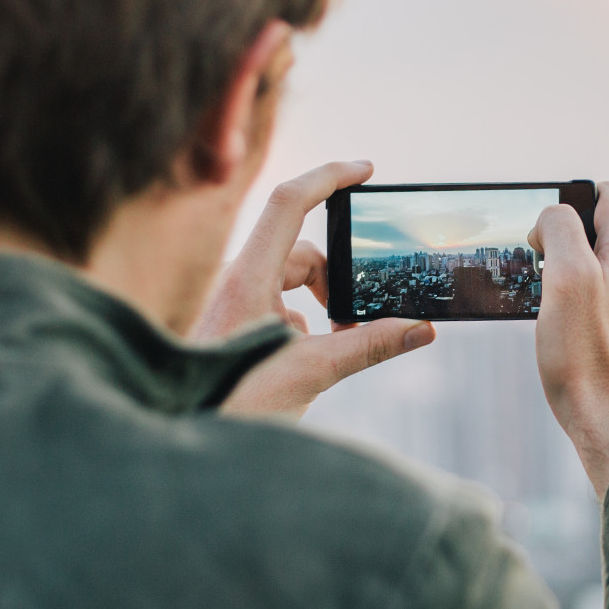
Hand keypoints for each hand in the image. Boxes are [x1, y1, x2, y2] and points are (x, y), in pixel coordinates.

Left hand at [197, 159, 434, 418]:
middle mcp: (237, 281)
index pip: (290, 203)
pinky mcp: (237, 325)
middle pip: (303, 252)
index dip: (329, 177)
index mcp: (248, 278)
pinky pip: (281, 306)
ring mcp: (235, 303)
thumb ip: (369, 347)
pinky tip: (310, 361)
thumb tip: (421, 328)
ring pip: (293, 281)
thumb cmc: (235, 405)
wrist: (187, 437)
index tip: (366, 170)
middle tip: (359, 323)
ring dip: (323, 306)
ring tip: (335, 348)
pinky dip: (307, 325)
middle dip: (339, 281)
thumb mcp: (312, 373)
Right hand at [528, 182, 608, 497]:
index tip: (542, 238)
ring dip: (578, 285)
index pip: (606, 195)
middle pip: (604, 236)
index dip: (567, 205)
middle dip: (568, 248)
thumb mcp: (564, 279)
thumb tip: (554, 217)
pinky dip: (589, 318)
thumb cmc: (587, 362)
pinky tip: (574, 346)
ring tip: (553, 318)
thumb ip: (560, 231)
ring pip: (608, 277)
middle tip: (539, 279)